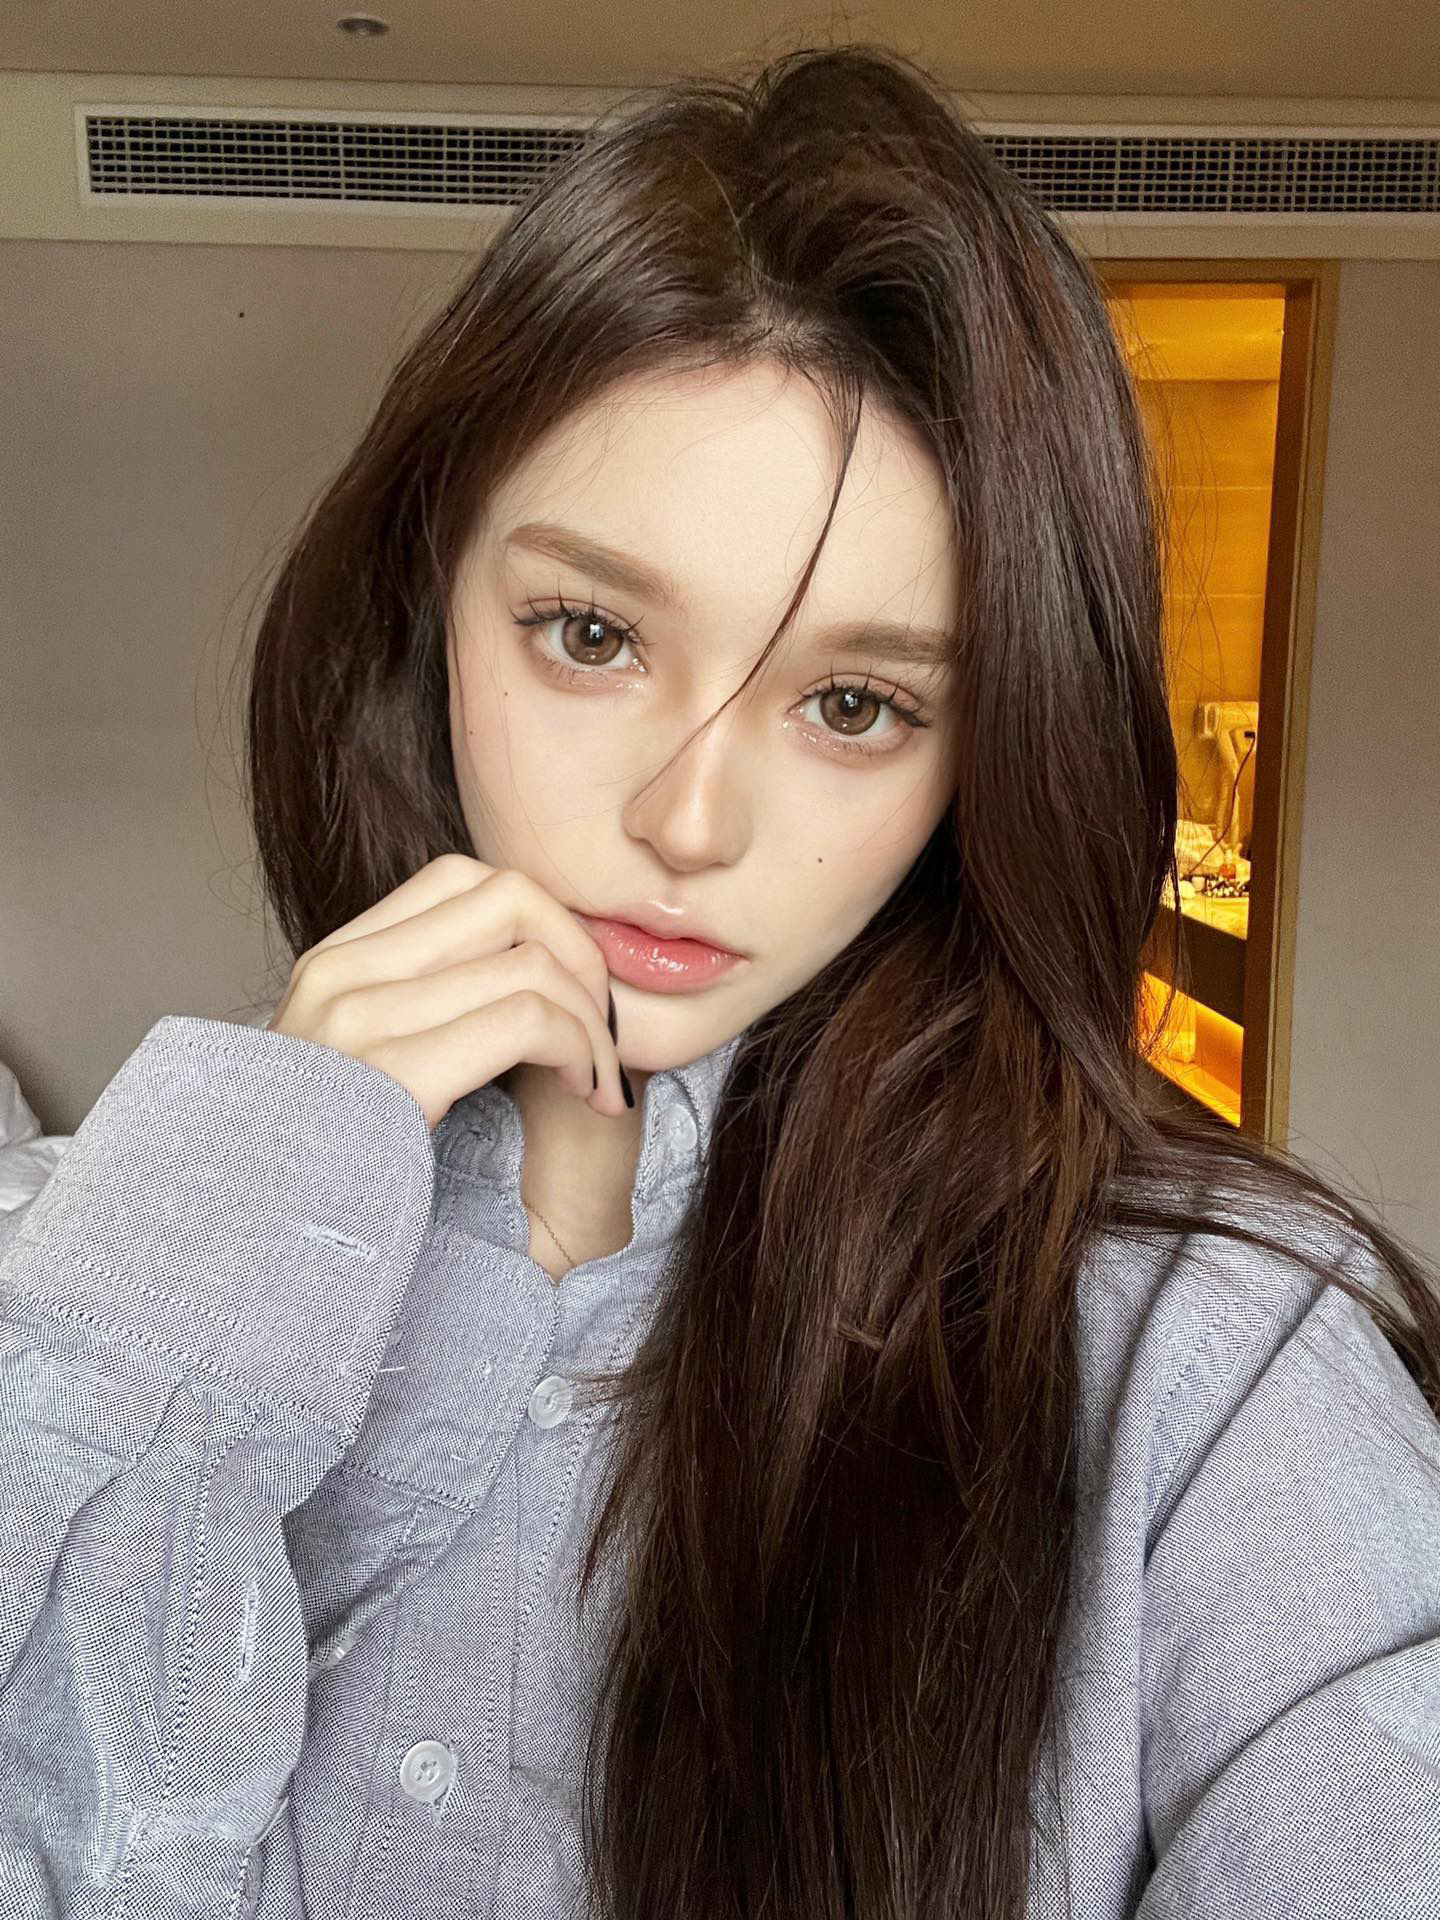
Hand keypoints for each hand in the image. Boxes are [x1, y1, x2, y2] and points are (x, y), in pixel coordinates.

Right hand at [266, 854, 626, 1131]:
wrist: (261, 1243)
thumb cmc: (334, 1166)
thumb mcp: (364, 1060)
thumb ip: (425, 1003)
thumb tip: (533, 966)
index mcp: (336, 961)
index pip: (463, 878)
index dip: (543, 921)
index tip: (570, 991)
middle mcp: (341, 973)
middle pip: (511, 897)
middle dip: (583, 957)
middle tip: (603, 1028)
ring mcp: (359, 1018)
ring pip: (533, 963)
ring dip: (593, 1023)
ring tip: (597, 1079)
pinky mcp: (393, 1072)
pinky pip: (529, 1020)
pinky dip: (582, 1051)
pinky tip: (586, 1094)